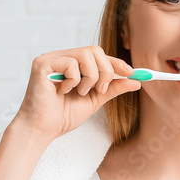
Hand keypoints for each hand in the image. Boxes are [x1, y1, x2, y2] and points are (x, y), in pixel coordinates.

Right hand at [11, 45, 141, 142]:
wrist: (43, 130)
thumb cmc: (63, 116)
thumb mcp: (94, 100)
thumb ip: (112, 89)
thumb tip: (136, 82)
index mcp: (73, 63)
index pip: (99, 55)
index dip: (116, 62)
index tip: (132, 73)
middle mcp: (62, 56)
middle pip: (95, 50)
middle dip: (105, 72)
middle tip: (100, 90)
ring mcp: (52, 58)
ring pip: (85, 55)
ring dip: (90, 78)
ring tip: (80, 92)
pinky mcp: (42, 63)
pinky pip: (70, 63)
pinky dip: (73, 81)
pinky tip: (63, 91)